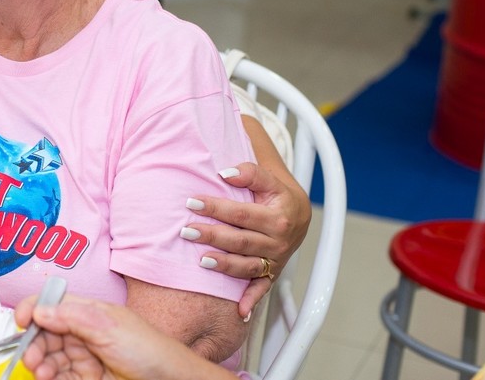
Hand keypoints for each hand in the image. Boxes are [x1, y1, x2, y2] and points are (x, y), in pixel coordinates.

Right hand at [14, 294, 235, 379]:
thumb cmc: (148, 349)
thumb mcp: (107, 326)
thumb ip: (70, 316)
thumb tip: (38, 309)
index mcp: (87, 312)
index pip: (52, 304)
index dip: (33, 308)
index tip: (19, 321)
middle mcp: (82, 333)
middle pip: (45, 333)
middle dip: (33, 343)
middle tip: (31, 356)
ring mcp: (83, 357)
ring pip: (49, 357)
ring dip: (39, 363)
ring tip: (42, 371)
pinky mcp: (86, 379)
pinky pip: (58, 377)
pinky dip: (48, 378)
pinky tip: (48, 378)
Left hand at [183, 162, 309, 316]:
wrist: (297, 212)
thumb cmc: (277, 194)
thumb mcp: (270, 178)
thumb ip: (250, 173)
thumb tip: (225, 173)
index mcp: (279, 218)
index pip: (242, 214)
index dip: (216, 207)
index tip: (192, 201)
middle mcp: (278, 242)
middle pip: (241, 241)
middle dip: (212, 236)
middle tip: (186, 230)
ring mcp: (275, 260)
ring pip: (247, 265)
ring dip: (223, 265)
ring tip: (200, 259)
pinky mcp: (272, 273)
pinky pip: (262, 289)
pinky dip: (251, 301)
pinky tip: (239, 311)